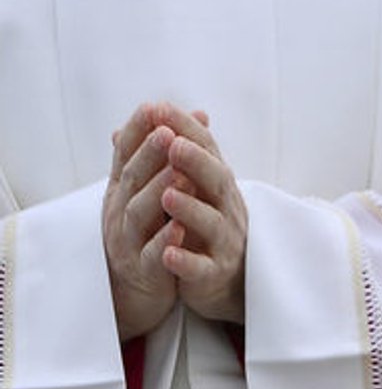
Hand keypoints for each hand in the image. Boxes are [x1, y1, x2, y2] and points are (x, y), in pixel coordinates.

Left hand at [101, 104, 248, 337]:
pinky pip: (202, 267)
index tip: (161, 109)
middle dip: (196, 161)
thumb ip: (172, 153)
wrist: (227, 279)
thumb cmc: (206, 226)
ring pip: (211, 222)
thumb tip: (146, 115)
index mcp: (216, 183)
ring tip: (167, 195)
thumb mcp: (192, 187)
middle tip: (173, 144)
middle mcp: (226, 206)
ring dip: (190, 208)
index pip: (205, 149)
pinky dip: (187, 260)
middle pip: (216, 180)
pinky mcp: (216, 272)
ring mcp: (224, 239)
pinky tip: (168, 254)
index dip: (185, 129)